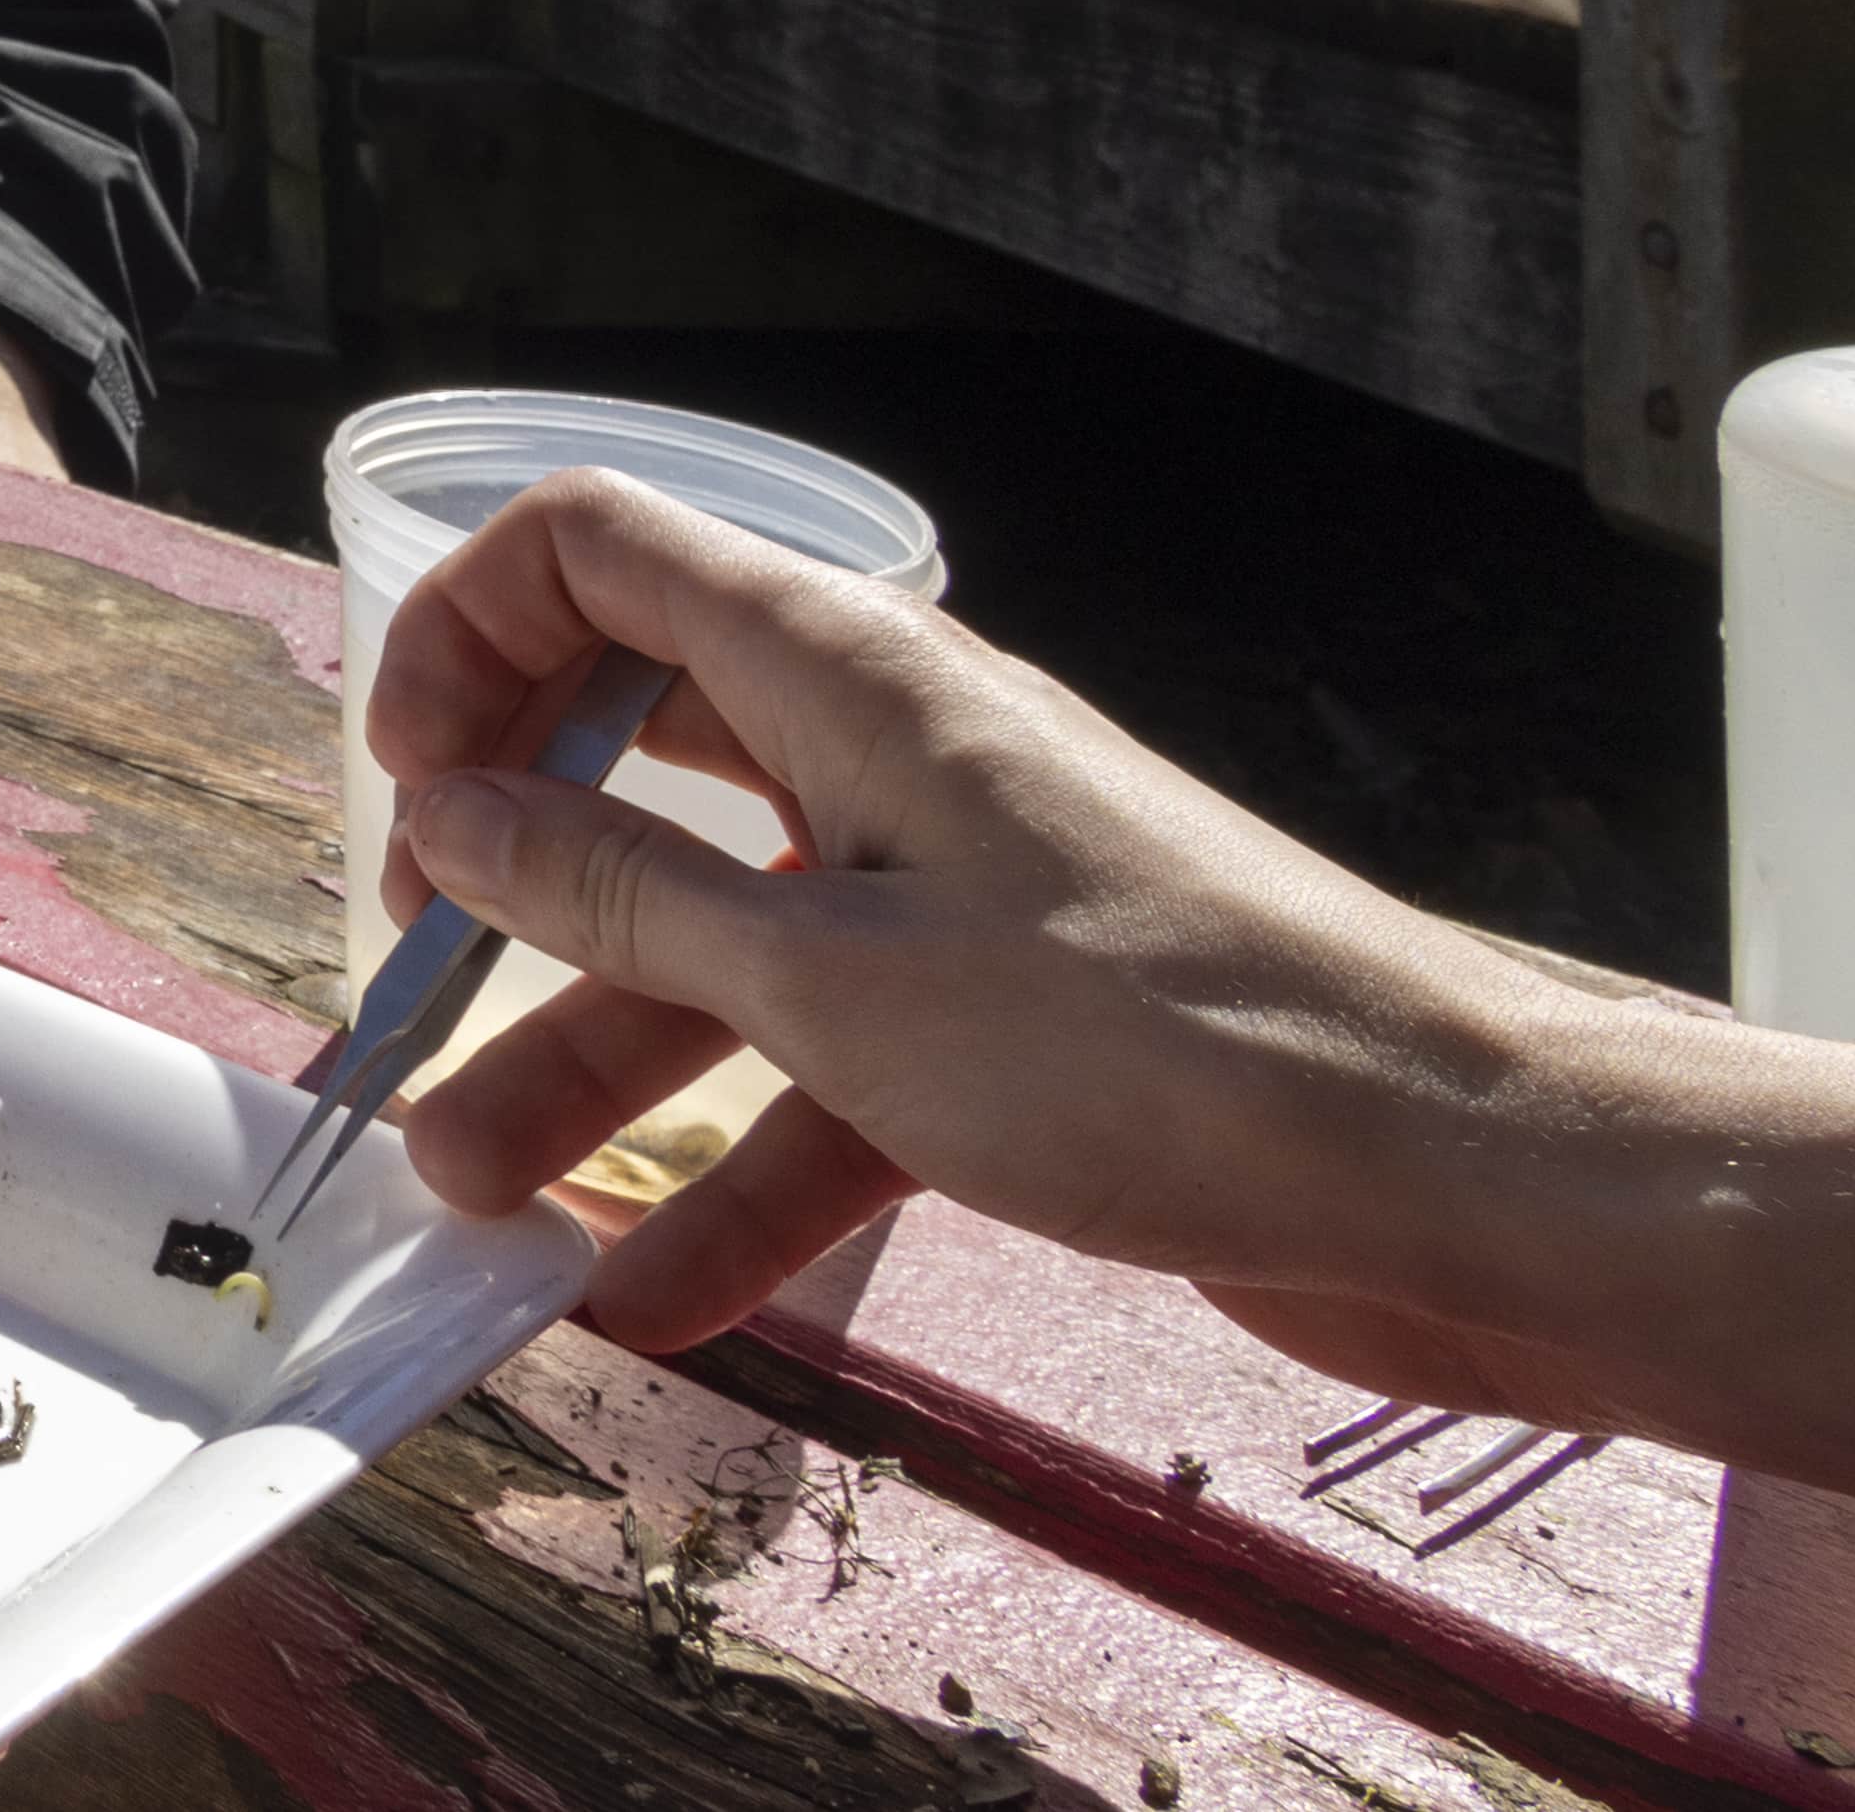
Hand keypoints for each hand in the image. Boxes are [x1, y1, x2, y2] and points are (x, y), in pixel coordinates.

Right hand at [373, 471, 1639, 1390]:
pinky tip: (661, 1300)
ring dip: (599, 1072)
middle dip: (510, 885)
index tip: (405, 785)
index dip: (468, 636)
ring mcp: (951, 900)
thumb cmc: (1148, 1041)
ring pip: (726, 954)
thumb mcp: (834, 980)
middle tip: (413, 996)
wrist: (1449, 1177)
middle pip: (642, 767)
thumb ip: (622, 897)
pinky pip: (832, 1082)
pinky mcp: (1012, 1035)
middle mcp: (888, 760)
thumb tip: (449, 813)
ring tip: (481, 1202)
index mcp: (845, 676)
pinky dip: (746, 1182)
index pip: (598, 555)